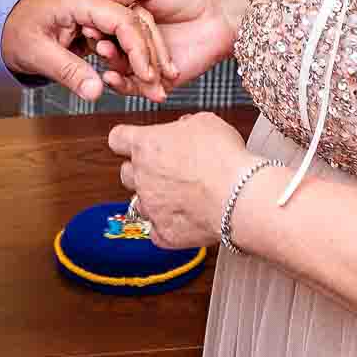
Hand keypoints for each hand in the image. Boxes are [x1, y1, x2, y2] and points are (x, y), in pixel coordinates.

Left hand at [1, 0, 176, 103]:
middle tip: (160, 89)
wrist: (5, 20)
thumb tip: (96, 93)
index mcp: (82, 0)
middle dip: (151, 57)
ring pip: (135, 32)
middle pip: (136, 23)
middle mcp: (96, 0)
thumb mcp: (37, 53)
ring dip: (147, 60)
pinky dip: (134, 60)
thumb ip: (68, 71)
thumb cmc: (16, 29)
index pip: (122, 20)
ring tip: (157, 89)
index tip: (148, 76)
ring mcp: (100, 10)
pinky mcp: (100, 24)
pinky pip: (124, 40)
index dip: (138, 49)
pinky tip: (143, 81)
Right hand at [87, 0, 238, 96]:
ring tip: (108, 67)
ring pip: (122, 71)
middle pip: (112, 51)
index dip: (97, 29)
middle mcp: (134, 42)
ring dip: (113, 70)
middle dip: (104, 51)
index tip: (88, 27)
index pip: (106, 27)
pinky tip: (117, 81)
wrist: (222, 15)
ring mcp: (146, 62)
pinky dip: (126, 87)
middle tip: (101, 48)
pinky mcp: (160, 81)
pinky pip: (139, 88)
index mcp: (128, 19)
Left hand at [108, 112, 249, 249]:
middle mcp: (142, 177)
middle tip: (166, 170)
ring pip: (140, 203)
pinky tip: (186, 218)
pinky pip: (157, 231)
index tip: (134, 143)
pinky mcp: (164, 233)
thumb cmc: (224, 158)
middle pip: (126, 173)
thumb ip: (186, 124)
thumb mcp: (206, 122)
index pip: (117, 138)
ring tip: (181, 196)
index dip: (126, 140)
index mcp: (146, 145)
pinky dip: (168, 226)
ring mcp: (151, 207)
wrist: (238, 197)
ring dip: (155, 199)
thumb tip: (184, 127)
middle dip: (142, 171)